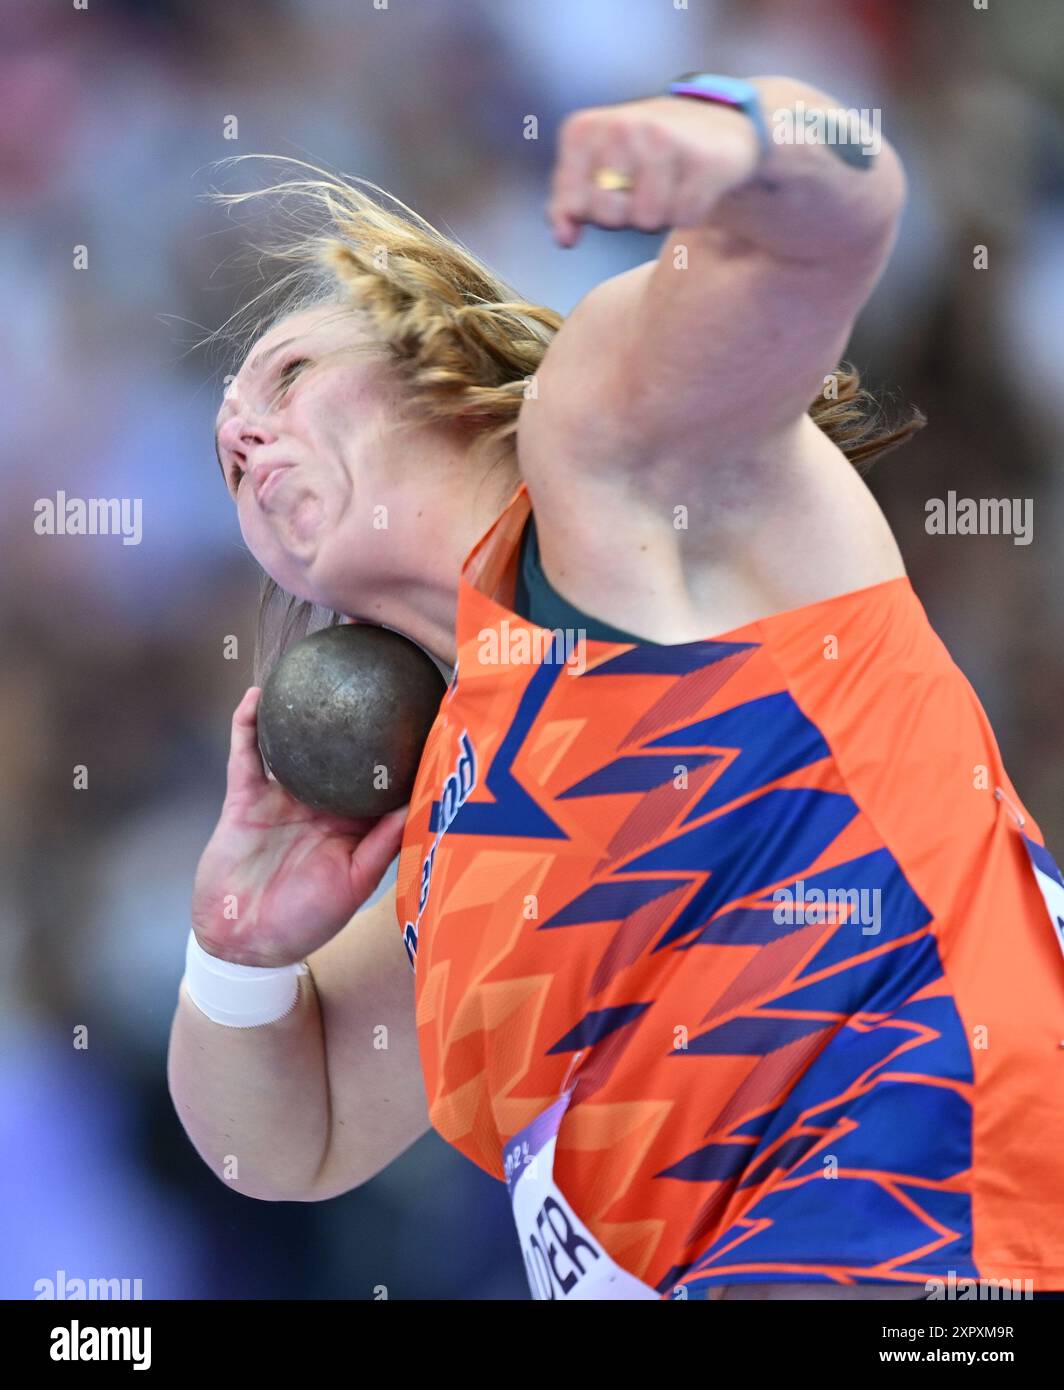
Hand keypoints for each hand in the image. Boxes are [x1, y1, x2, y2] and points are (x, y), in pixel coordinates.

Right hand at [191, 687, 407, 966]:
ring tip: (316, 664)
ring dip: (301, 707)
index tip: (424, 710)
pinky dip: (249, 724)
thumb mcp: (353, 884)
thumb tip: (417, 803)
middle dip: (355, 713)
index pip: (381, 777)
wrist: (242, 941)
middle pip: (341, 748)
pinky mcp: (246, 797)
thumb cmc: (305, 922)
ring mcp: (282, 796)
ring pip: (294, 741)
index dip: (401, 747)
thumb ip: (382, 844)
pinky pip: (247, 753)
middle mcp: (321, 802)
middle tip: (373, 668)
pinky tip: (257, 693)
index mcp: (354, 822)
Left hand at [547, 93, 760, 247]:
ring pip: (647, 220)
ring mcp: (662, 139)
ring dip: (660, 214)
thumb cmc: (644, 154)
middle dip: (626, 215)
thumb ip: (568, 204)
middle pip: (609, 216)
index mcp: (584, 131)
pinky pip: (684, 218)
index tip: (608, 188)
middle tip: (642, 186)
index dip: (591, 212)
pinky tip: (693, 184)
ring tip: (668, 183)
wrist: (715, 127)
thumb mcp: (595, 170)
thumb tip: (564, 238)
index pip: (573, 206)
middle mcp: (620, 127)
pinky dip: (689, 212)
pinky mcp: (703, 159)